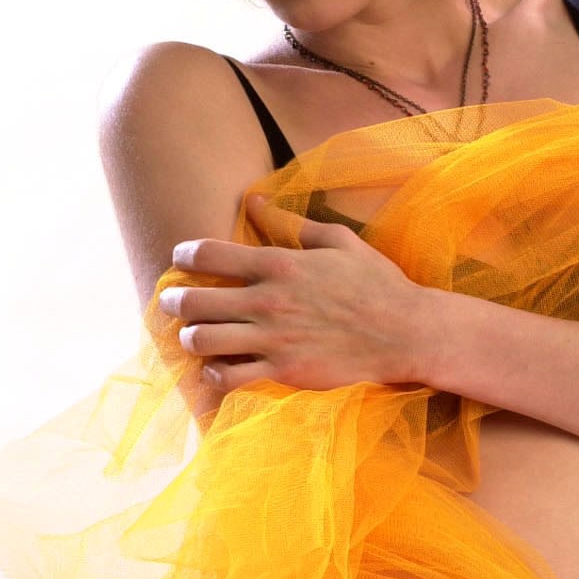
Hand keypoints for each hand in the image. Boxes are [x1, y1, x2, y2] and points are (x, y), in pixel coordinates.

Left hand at [157, 194, 427, 393]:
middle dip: (173, 301)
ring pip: (201, 341)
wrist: (406, 333)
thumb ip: (290, 222)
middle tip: (173, 302)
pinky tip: (219, 366)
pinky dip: (213, 373)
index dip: (182, 255)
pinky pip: (227, 377)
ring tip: (195, 335)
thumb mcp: (337, 240)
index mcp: (279, 263)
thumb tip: (253, 201)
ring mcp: (273, 340)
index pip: (206, 253)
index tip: (180, 260)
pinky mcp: (283, 372)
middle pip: (192, 301)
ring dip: (190, 337)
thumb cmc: (375, 283)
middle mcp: (268, 301)